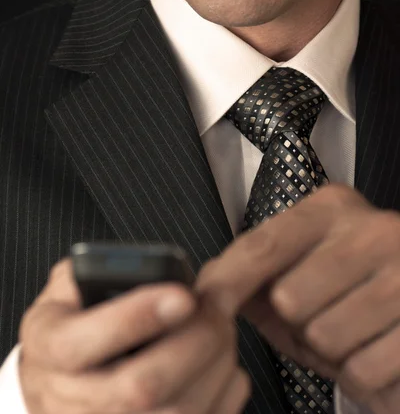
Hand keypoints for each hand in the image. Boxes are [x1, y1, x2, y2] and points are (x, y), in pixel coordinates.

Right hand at [19, 259, 250, 413]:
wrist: (61, 380)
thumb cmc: (73, 323)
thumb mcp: (69, 287)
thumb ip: (99, 270)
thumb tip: (152, 266)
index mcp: (48, 347)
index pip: (80, 344)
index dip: (135, 319)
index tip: (182, 295)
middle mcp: (69, 400)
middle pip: (141, 388)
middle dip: (194, 341)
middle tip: (217, 305)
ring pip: (178, 412)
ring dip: (217, 363)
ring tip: (222, 325)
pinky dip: (225, 389)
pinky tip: (222, 360)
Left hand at [197, 184, 399, 413]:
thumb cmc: (350, 296)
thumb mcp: (301, 274)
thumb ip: (255, 274)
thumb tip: (205, 286)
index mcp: (334, 209)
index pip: (265, 243)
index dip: (228, 280)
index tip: (206, 306)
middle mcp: (374, 228)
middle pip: (289, 297)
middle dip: (296, 323)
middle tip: (323, 316)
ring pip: (324, 336)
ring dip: (329, 351)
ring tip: (351, 333)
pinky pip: (360, 369)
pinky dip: (359, 375)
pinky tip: (375, 351)